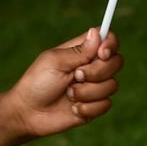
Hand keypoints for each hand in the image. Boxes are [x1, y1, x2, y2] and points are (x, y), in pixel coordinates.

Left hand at [5, 28, 122, 138]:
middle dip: (97, 72)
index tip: (102, 53)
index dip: (110, 44)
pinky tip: (72, 108)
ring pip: (112, 85)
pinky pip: (106, 105)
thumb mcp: (55, 62)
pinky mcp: (95, 106)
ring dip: (87, 92)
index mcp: (81, 51)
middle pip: (116, 62)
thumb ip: (79, 51)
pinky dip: (87, 107)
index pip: (107, 39)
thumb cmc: (37, 82)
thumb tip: (97, 32)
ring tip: (68, 94)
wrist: (30, 113)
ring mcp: (94, 86)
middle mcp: (91, 66)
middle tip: (76, 76)